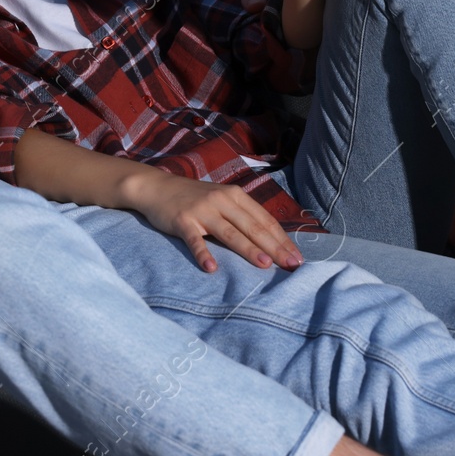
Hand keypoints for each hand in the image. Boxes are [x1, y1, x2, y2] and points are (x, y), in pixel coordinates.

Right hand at [122, 171, 304, 272]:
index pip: (264, 220)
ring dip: (247, 249)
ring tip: (264, 265)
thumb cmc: (194, 198)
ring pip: (229, 232)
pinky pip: (195, 240)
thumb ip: (242, 215)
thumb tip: (270, 239)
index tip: (297, 257)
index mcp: (235, 195)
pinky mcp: (182, 221)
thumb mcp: (221, 199)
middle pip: (252, 227)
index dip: (282, 239)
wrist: (157, 187)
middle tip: (290, 265)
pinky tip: (211, 268)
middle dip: (274, 247)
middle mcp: (221, 201)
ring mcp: (202, 210)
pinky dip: (203, 253)